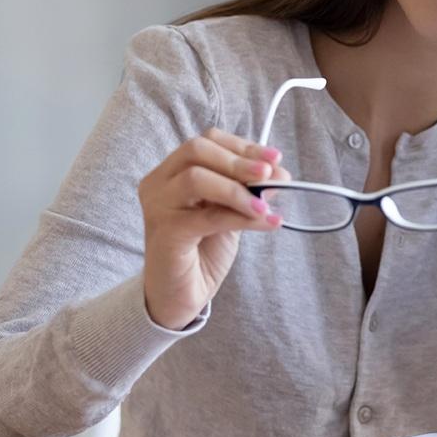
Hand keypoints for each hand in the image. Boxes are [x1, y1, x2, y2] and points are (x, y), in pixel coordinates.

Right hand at [139, 128, 291, 330]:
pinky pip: (207, 216)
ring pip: (196, 178)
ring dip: (239, 189)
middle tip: (271, 175)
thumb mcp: (231, 210)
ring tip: (266, 205)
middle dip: (240, 160)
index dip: (243, 146)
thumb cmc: (203, 249)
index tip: (275, 158)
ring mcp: (157, 206)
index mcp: (172, 171)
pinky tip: (267, 222)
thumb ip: (248, 190)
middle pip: (197, 150)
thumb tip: (280, 173)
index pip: (207, 141)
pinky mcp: (165, 233)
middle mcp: (158, 183)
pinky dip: (241, 217)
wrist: (181, 295)